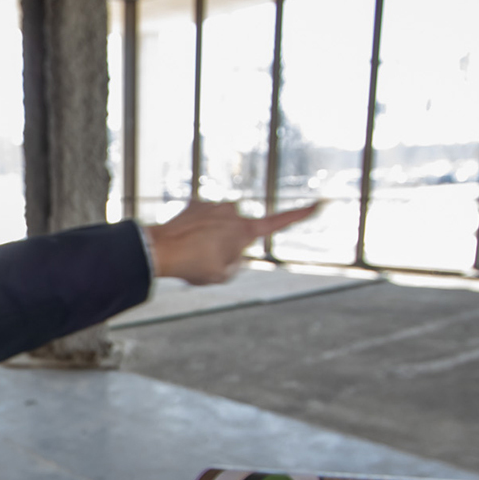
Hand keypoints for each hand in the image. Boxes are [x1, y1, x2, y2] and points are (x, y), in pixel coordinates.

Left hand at [144, 201, 317, 283]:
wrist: (160, 249)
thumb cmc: (192, 265)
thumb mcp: (222, 276)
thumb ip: (236, 264)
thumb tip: (233, 252)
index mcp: (246, 230)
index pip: (280, 222)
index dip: (301, 214)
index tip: (319, 203)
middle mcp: (234, 211)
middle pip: (240, 233)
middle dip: (229, 245)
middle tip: (207, 260)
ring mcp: (215, 205)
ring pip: (220, 226)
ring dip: (211, 237)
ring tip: (192, 251)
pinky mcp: (197, 203)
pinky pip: (203, 219)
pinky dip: (196, 230)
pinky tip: (183, 239)